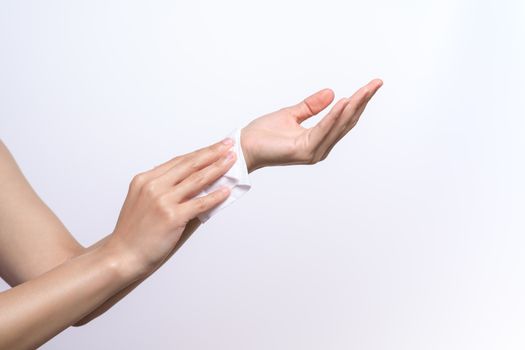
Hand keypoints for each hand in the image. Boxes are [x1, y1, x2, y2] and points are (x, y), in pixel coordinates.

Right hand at [105, 138, 236, 277]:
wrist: (122, 255)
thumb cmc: (133, 233)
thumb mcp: (142, 202)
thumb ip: (162, 190)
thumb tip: (192, 184)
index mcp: (145, 180)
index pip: (178, 161)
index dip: (199, 153)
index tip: (214, 146)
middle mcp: (153, 186)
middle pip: (189, 165)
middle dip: (212, 153)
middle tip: (228, 145)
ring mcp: (162, 201)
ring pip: (196, 180)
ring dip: (217, 169)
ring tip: (231, 161)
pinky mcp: (172, 217)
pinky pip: (199, 203)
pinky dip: (215, 196)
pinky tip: (226, 190)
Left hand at [240, 79, 382, 171]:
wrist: (244, 146)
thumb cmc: (263, 134)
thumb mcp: (291, 114)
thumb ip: (311, 106)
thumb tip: (332, 93)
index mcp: (318, 139)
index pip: (343, 118)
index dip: (358, 102)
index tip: (372, 85)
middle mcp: (320, 148)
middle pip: (346, 122)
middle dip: (362, 101)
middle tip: (376, 83)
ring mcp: (314, 151)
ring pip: (338, 125)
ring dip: (353, 106)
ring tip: (365, 90)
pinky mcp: (304, 151)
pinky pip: (323, 130)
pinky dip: (334, 116)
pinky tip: (344, 103)